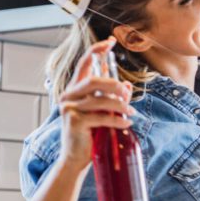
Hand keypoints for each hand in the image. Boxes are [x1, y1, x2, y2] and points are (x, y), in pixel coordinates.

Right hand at [58, 40, 134, 170]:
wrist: (75, 158)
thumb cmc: (89, 133)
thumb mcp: (101, 112)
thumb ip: (110, 98)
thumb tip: (127, 85)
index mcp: (74, 90)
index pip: (84, 64)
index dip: (97, 51)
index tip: (111, 42)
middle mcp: (68, 96)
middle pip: (94, 81)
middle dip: (114, 86)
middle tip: (127, 93)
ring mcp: (69, 108)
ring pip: (100, 100)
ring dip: (120, 105)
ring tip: (131, 112)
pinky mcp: (75, 122)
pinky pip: (102, 117)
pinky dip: (118, 121)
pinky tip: (126, 124)